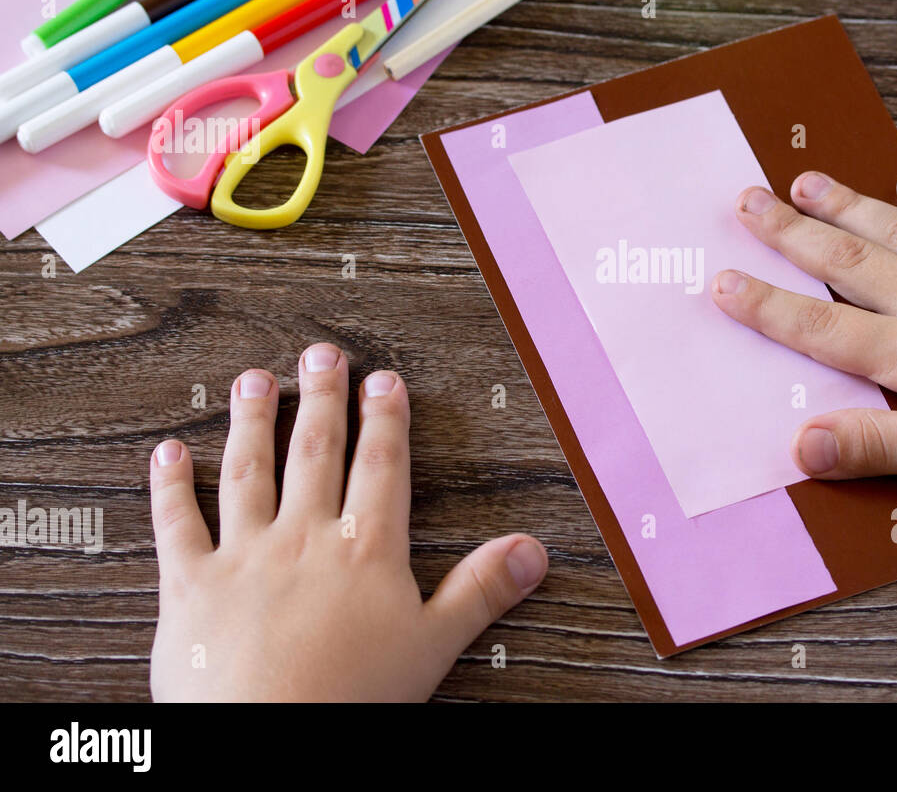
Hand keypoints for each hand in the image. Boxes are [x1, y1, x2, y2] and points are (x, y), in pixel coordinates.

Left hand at [148, 343, 547, 701]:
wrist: (266, 741)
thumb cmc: (351, 701)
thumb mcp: (433, 645)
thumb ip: (480, 591)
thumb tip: (530, 551)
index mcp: (365, 551)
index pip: (380, 467)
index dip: (385, 419)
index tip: (383, 380)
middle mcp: (303, 539)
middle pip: (315, 452)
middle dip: (322, 398)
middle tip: (321, 353)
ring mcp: (243, 556)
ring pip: (248, 471)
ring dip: (252, 420)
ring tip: (255, 379)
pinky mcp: (190, 585)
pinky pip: (177, 525)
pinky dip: (170, 487)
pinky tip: (169, 452)